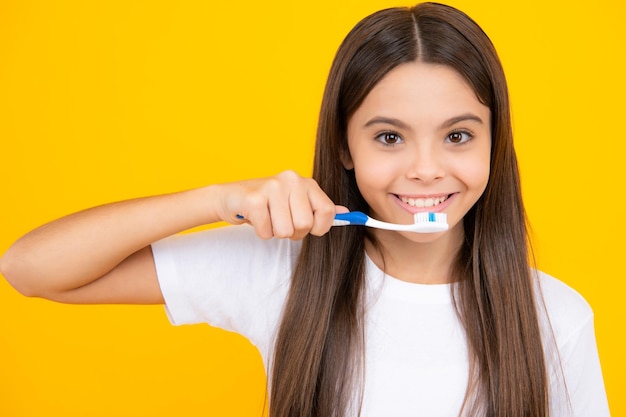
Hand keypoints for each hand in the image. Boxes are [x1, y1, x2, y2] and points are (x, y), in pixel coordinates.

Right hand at [215, 170, 346, 239]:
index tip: (308, 227)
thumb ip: (320, 208)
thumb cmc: (268, 203)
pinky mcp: (254, 199)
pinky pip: (267, 232)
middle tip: (280, 221)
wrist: (231, 197)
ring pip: (286, 231)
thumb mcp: (296, 202)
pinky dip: (261, 232)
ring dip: (275, 232)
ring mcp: (272, 187)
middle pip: (305, 225)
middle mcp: (291, 180)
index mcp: (306, 182)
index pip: (328, 212)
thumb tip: (346, 213)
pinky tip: (256, 219)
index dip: (319, 227)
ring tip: (268, 218)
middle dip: (293, 232)